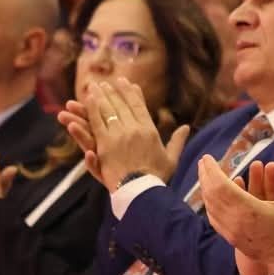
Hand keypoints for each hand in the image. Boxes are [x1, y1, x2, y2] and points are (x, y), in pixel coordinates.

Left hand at [67, 79, 189, 189]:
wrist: (142, 192)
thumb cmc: (157, 177)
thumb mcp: (172, 158)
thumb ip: (178, 140)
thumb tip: (186, 127)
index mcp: (149, 131)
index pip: (139, 106)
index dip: (131, 93)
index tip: (126, 82)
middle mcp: (133, 129)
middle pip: (121, 105)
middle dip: (113, 92)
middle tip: (106, 83)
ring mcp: (118, 136)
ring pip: (107, 111)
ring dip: (100, 97)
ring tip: (94, 87)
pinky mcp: (104, 145)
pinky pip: (96, 123)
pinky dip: (91, 111)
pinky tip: (86, 102)